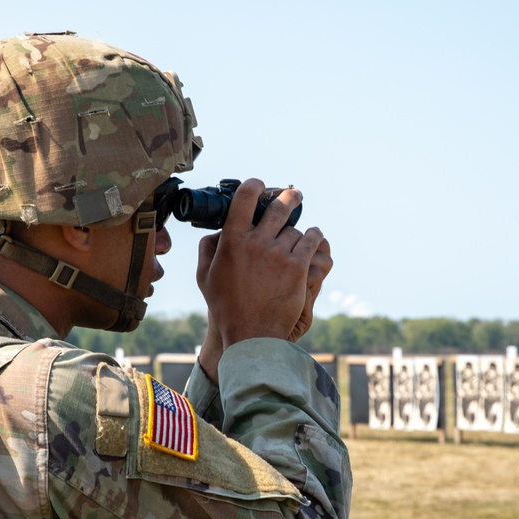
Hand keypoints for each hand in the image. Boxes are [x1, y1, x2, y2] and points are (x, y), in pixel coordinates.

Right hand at [196, 179, 327, 349]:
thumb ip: (208, 249)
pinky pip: (311, 242)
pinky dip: (314, 238)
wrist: (251, 334)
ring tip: (302, 233)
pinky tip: (314, 238)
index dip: (254, 185)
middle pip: (278, 206)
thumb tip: (217, 231)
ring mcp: (279, 254)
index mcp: (232, 241)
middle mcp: (256, 243)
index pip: (244, 198)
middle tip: (294, 194)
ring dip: (299, 230)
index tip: (259, 185)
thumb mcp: (204, 277)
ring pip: (296, 229)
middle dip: (289, 197)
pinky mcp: (298, 268)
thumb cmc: (225, 307)